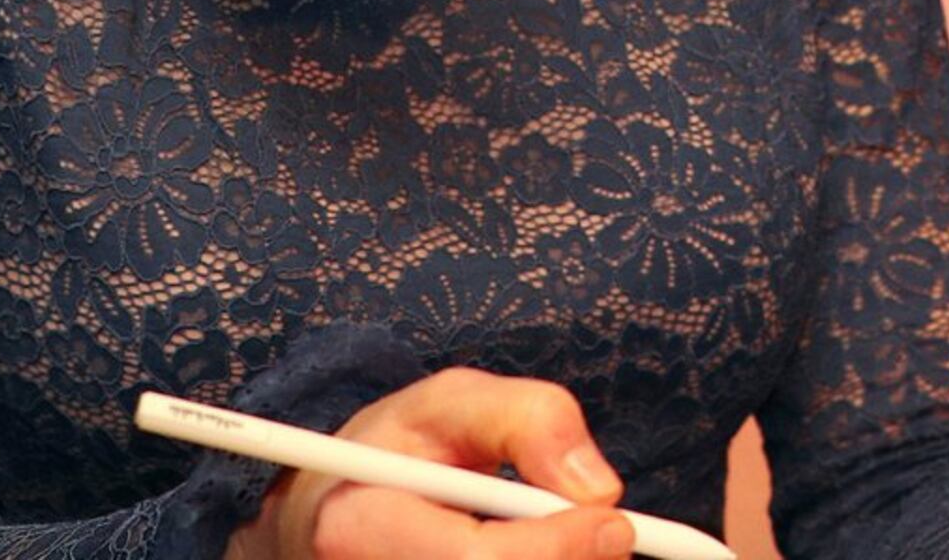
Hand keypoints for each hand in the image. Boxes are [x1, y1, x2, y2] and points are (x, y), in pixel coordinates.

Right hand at [225, 367, 637, 559]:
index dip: (558, 548)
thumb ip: (525, 419)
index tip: (614, 523)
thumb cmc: (396, 454)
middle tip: (607, 539)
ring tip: (557, 544)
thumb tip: (599, 490)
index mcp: (354, 530)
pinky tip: (536, 558)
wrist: (334, 518)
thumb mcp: (449, 403)